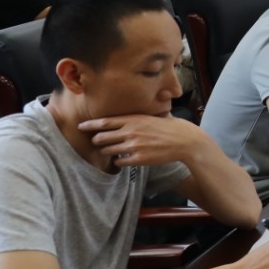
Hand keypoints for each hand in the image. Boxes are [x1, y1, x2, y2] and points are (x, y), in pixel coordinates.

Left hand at [79, 114, 212, 168]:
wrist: (187, 142)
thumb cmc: (174, 127)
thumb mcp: (157, 115)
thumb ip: (144, 114)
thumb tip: (142, 106)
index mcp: (134, 119)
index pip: (105, 122)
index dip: (90, 125)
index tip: (81, 126)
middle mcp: (131, 132)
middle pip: (101, 137)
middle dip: (97, 140)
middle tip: (98, 141)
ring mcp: (134, 146)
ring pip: (108, 150)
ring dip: (107, 151)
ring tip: (111, 150)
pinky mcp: (139, 159)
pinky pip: (119, 161)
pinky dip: (118, 161)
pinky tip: (124, 159)